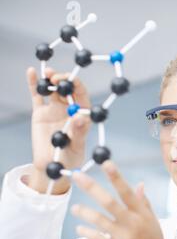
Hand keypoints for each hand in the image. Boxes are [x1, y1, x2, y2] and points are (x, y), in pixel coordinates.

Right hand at [27, 67, 91, 194]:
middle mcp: (70, 110)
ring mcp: (55, 109)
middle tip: (58, 78)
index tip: (71, 81)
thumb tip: (81, 118)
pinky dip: (34, 84)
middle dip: (64, 81)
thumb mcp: (75, 147)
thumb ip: (78, 133)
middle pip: (68, 89)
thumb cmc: (69, 159)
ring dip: (52, 79)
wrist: (51, 166)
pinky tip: (31, 71)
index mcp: (83, 116)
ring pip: (54, 90)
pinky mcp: (41, 112)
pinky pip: (37, 96)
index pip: (82, 96)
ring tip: (48, 73)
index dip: (77, 86)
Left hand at [70, 160, 167, 238]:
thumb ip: (143, 202)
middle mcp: (133, 224)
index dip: (116, 176)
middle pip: (109, 202)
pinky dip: (85, 232)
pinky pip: (95, 238)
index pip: (127, 191)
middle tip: (77, 176)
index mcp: (142, 214)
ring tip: (75, 208)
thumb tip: (139, 184)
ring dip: (84, 212)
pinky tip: (80, 228)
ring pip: (98, 220)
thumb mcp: (152, 221)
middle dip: (92, 187)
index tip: (106, 163)